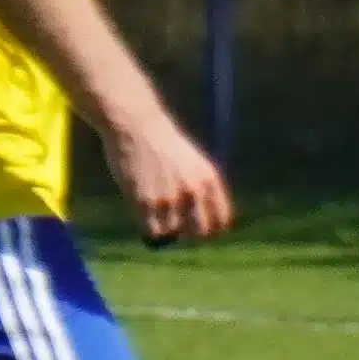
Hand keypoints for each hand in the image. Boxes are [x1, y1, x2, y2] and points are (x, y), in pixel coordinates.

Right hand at [104, 105, 234, 242]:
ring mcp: (170, 196)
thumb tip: (204, 227)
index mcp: (209, 179)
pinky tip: (144, 214)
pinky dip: (149, 228)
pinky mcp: (146, 201)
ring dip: (164, 226)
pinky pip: (153, 232)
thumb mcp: (193, 163)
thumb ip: (202, 190)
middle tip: (176, 226)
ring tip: (154, 209)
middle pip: (200, 232)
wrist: (137, 125)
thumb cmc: (163, 145)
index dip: (210, 229)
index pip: (221, 221)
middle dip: (188, 234)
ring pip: (173, 233)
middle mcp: (194, 190)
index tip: (196, 229)